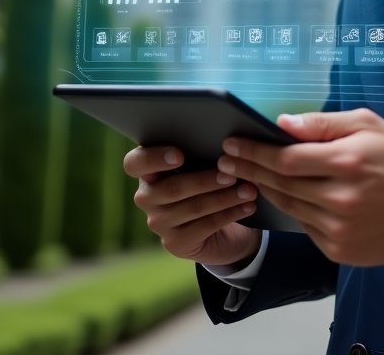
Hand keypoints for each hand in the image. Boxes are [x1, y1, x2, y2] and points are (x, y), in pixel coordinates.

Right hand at [123, 146, 261, 266]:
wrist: (220, 224)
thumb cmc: (209, 179)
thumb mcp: (202, 162)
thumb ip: (200, 149)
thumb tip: (225, 140)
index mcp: (147, 170)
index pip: (134, 163)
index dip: (154, 158)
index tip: (179, 155)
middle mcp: (146, 197)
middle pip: (171, 188)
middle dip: (205, 180)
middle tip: (231, 174)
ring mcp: (159, 222)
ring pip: (192, 208)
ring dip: (224, 198)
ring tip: (249, 190)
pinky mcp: (176, 243)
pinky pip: (204, 226)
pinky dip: (230, 214)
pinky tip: (247, 206)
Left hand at [217, 108, 383, 266]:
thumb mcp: (367, 125)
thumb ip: (323, 123)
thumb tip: (282, 123)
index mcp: (346, 162)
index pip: (286, 158)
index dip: (255, 151)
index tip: (232, 143)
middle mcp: (339, 198)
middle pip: (280, 183)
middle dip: (249, 169)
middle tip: (227, 160)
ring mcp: (338, 228)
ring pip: (287, 206)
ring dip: (264, 189)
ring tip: (246, 175)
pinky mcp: (338, 249)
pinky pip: (303, 226)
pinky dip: (290, 209)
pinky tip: (280, 195)